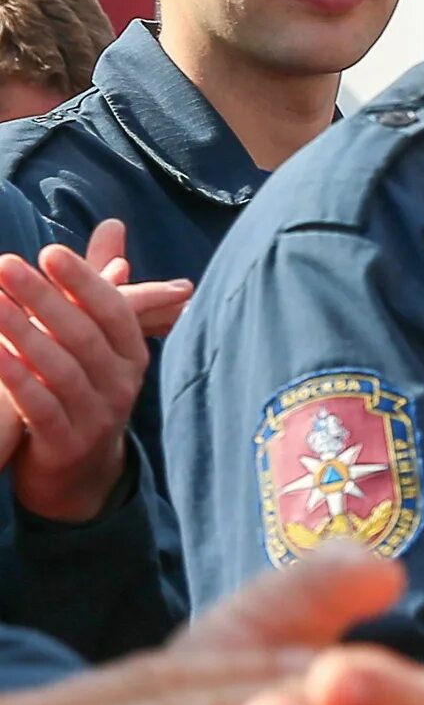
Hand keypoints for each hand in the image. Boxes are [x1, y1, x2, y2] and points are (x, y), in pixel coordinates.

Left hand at [0, 228, 159, 521]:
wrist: (78, 478)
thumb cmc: (80, 393)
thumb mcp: (97, 342)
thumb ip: (101, 285)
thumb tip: (114, 226)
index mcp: (131, 356)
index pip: (113, 313)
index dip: (84, 282)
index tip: (49, 252)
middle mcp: (121, 385)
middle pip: (83, 336)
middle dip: (44, 298)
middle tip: (5, 265)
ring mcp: (97, 418)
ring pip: (61, 370)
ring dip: (23, 333)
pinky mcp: (66, 446)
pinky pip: (40, 408)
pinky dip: (15, 380)